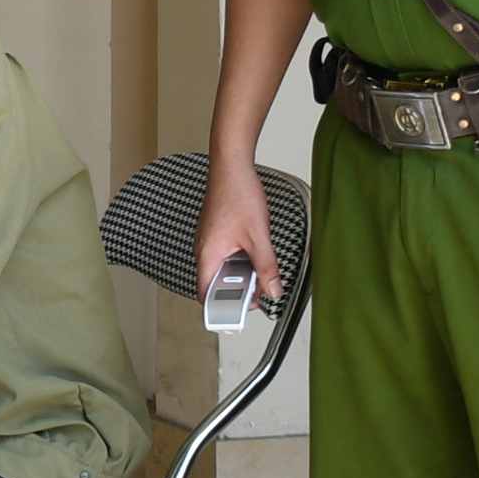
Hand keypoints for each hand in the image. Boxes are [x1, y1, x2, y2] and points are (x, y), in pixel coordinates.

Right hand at [195, 151, 271, 300]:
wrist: (232, 167)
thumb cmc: (237, 193)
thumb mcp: (259, 236)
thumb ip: (267, 266)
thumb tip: (274, 288)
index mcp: (208, 255)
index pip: (206, 295)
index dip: (223, 308)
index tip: (242, 311)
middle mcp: (204, 250)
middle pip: (218, 284)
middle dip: (239, 290)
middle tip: (260, 288)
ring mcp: (209, 242)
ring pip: (224, 270)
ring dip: (242, 274)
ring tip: (261, 267)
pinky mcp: (216, 234)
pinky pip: (227, 257)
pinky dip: (241, 261)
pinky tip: (255, 253)